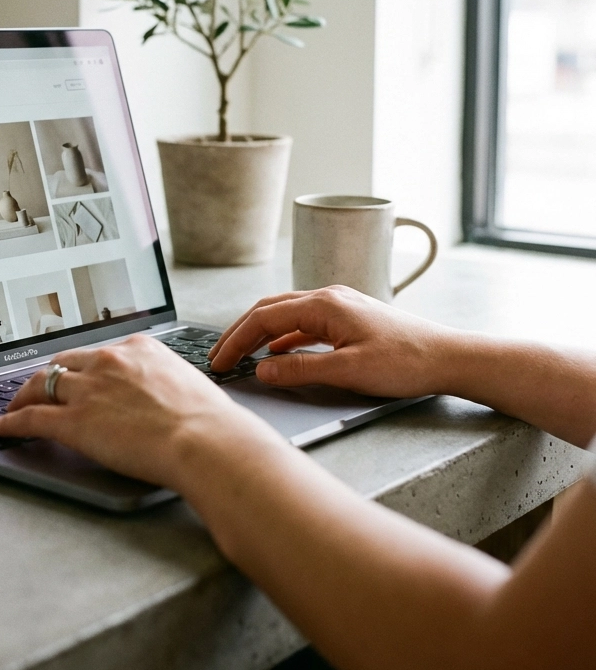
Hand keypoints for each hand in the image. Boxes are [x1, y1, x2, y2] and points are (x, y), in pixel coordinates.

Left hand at [0, 334, 265, 489]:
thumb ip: (165, 383)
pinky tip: (2, 427)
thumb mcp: (187, 385)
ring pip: (41, 385)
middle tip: (38, 388)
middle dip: (48, 376)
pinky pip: (32, 418)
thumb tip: (166, 398)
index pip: (98, 353)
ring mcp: (88, 390)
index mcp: (139, 348)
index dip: (81, 366)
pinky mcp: (73, 421)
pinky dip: (11, 422)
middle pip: (63, 363)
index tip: (77, 374)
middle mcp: (108, 361)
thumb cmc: (209, 422)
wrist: (205, 440)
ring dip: (23, 396)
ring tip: (14, 406)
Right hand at [209, 285, 459, 397]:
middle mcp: (328, 297)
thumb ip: (301, 370)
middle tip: (219, 357)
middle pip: (269, 310)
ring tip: (240, 356)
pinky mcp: (349, 319)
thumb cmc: (407, 362)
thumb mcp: (349, 371)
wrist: (450, 357)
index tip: (218, 362)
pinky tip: (278, 354)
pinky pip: (303, 323)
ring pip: (285, 315)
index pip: (264, 318)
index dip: (236, 340)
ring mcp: (339, 306)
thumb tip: (262, 369)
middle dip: (240, 333)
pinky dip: (282, 337)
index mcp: (324, 304)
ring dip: (259, 334)